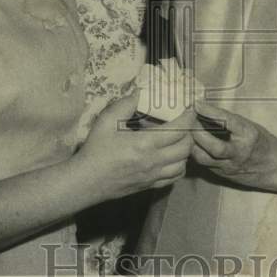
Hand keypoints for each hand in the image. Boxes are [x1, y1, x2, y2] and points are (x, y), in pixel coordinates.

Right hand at [73, 91, 193, 203]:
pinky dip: (179, 167)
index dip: (188, 117)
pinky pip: (174, 178)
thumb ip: (125, 104)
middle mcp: (153, 161)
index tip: (190, 108)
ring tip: (179, 139)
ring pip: (183, 164)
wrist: (86, 181)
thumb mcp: (106, 121)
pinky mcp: (150, 186)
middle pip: (186, 147)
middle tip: (184, 122)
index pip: (179, 130)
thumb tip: (139, 91)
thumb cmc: (95, 150)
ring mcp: (153, 176)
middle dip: (190, 132)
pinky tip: (172, 158)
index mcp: (145, 143)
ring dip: (186, 151)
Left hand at [190, 102, 276, 192]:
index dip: (210, 112)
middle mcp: (239, 152)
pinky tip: (191, 144)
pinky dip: (196, 153)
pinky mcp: (223, 175)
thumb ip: (230, 122)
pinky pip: (205, 164)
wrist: (276, 167)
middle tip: (188, 121)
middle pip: (214, 146)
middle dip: (197, 133)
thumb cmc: (263, 142)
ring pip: (204, 158)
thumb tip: (206, 110)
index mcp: (249, 135)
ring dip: (192, 144)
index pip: (228, 121)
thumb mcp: (250, 126)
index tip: (197, 104)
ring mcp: (230, 166)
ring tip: (186, 133)